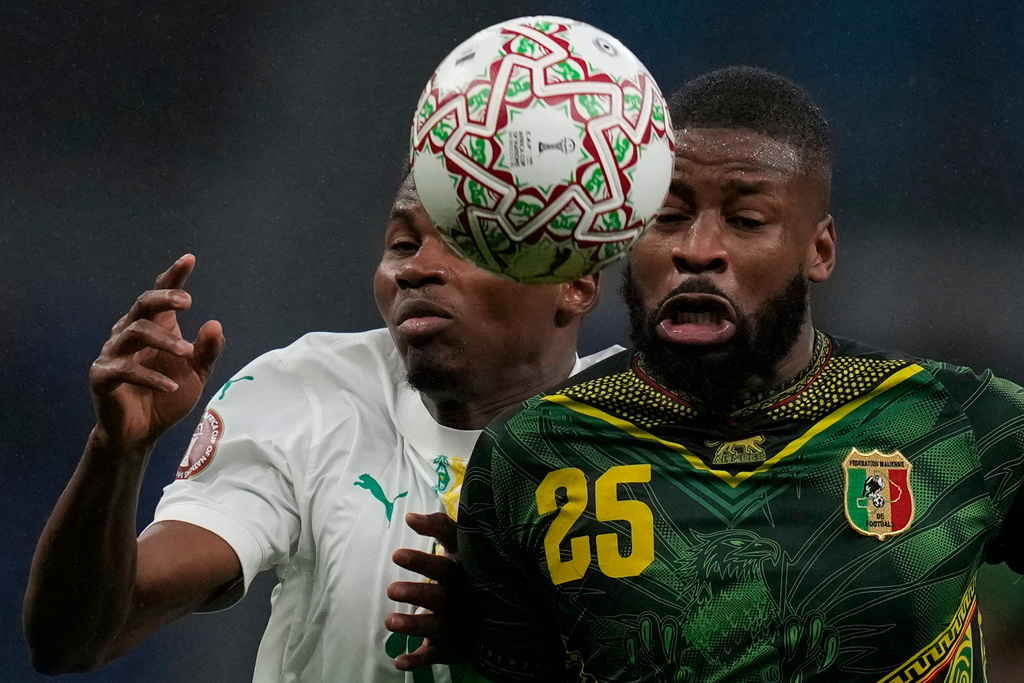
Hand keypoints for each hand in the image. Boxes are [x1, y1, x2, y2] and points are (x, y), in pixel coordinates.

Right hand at [89, 254, 224, 450]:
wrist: (141, 432)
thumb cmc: (167, 396)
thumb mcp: (196, 374)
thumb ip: (206, 351)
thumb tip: (215, 324)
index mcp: (154, 328)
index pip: (160, 297)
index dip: (173, 277)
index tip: (189, 259)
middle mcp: (130, 334)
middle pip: (142, 304)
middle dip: (164, 298)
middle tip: (188, 302)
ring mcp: (113, 353)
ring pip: (135, 332)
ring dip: (164, 341)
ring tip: (187, 352)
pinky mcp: (102, 376)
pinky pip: (124, 369)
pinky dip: (150, 376)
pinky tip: (170, 385)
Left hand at [385, 512, 463, 669]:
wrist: (501, 610)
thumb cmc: (469, 570)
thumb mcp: (461, 547)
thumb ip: (439, 527)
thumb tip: (409, 515)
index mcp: (465, 570)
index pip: (446, 562)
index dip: (424, 557)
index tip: (398, 550)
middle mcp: (465, 597)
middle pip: (441, 595)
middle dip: (417, 594)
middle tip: (392, 590)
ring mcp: (462, 623)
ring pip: (439, 626)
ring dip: (415, 625)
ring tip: (390, 622)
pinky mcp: (456, 646)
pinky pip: (437, 655)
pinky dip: (419, 659)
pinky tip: (399, 660)